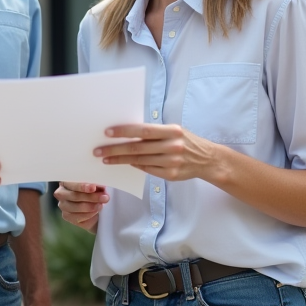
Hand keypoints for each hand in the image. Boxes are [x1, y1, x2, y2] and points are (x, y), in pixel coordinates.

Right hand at [53, 182, 106, 231]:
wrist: (95, 209)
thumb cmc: (94, 193)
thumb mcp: (96, 187)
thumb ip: (96, 185)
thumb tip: (101, 186)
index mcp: (66, 181)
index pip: (72, 183)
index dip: (83, 186)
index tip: (94, 187)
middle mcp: (61, 193)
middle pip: (74, 195)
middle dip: (91, 197)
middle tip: (104, 198)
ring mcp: (63, 205)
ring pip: (75, 207)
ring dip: (91, 206)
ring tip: (101, 205)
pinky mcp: (66, 216)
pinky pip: (77, 217)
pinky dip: (88, 214)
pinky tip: (96, 212)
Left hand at [95, 124, 220, 181]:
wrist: (207, 159)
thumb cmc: (186, 141)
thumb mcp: (174, 130)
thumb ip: (154, 132)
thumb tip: (127, 132)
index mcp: (172, 131)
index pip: (143, 130)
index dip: (124, 131)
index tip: (107, 133)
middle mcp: (172, 146)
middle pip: (137, 148)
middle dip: (115, 149)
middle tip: (98, 151)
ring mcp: (172, 162)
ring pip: (140, 161)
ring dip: (120, 160)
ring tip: (106, 160)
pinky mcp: (171, 175)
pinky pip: (147, 170)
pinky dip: (134, 166)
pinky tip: (124, 163)